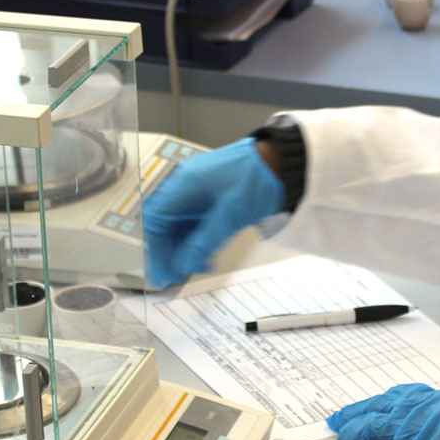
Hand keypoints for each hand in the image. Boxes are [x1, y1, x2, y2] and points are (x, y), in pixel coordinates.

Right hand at [142, 138, 283, 287]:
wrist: (283, 163)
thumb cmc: (258, 177)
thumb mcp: (230, 214)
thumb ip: (203, 241)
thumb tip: (183, 265)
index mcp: (184, 182)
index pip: (156, 218)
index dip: (156, 247)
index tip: (163, 270)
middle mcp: (186, 187)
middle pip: (165, 224)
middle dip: (170, 251)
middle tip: (177, 275)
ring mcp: (198, 194)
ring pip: (180, 228)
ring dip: (185, 250)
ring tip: (196, 268)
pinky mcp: (211, 202)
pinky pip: (196, 226)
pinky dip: (198, 243)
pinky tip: (206, 257)